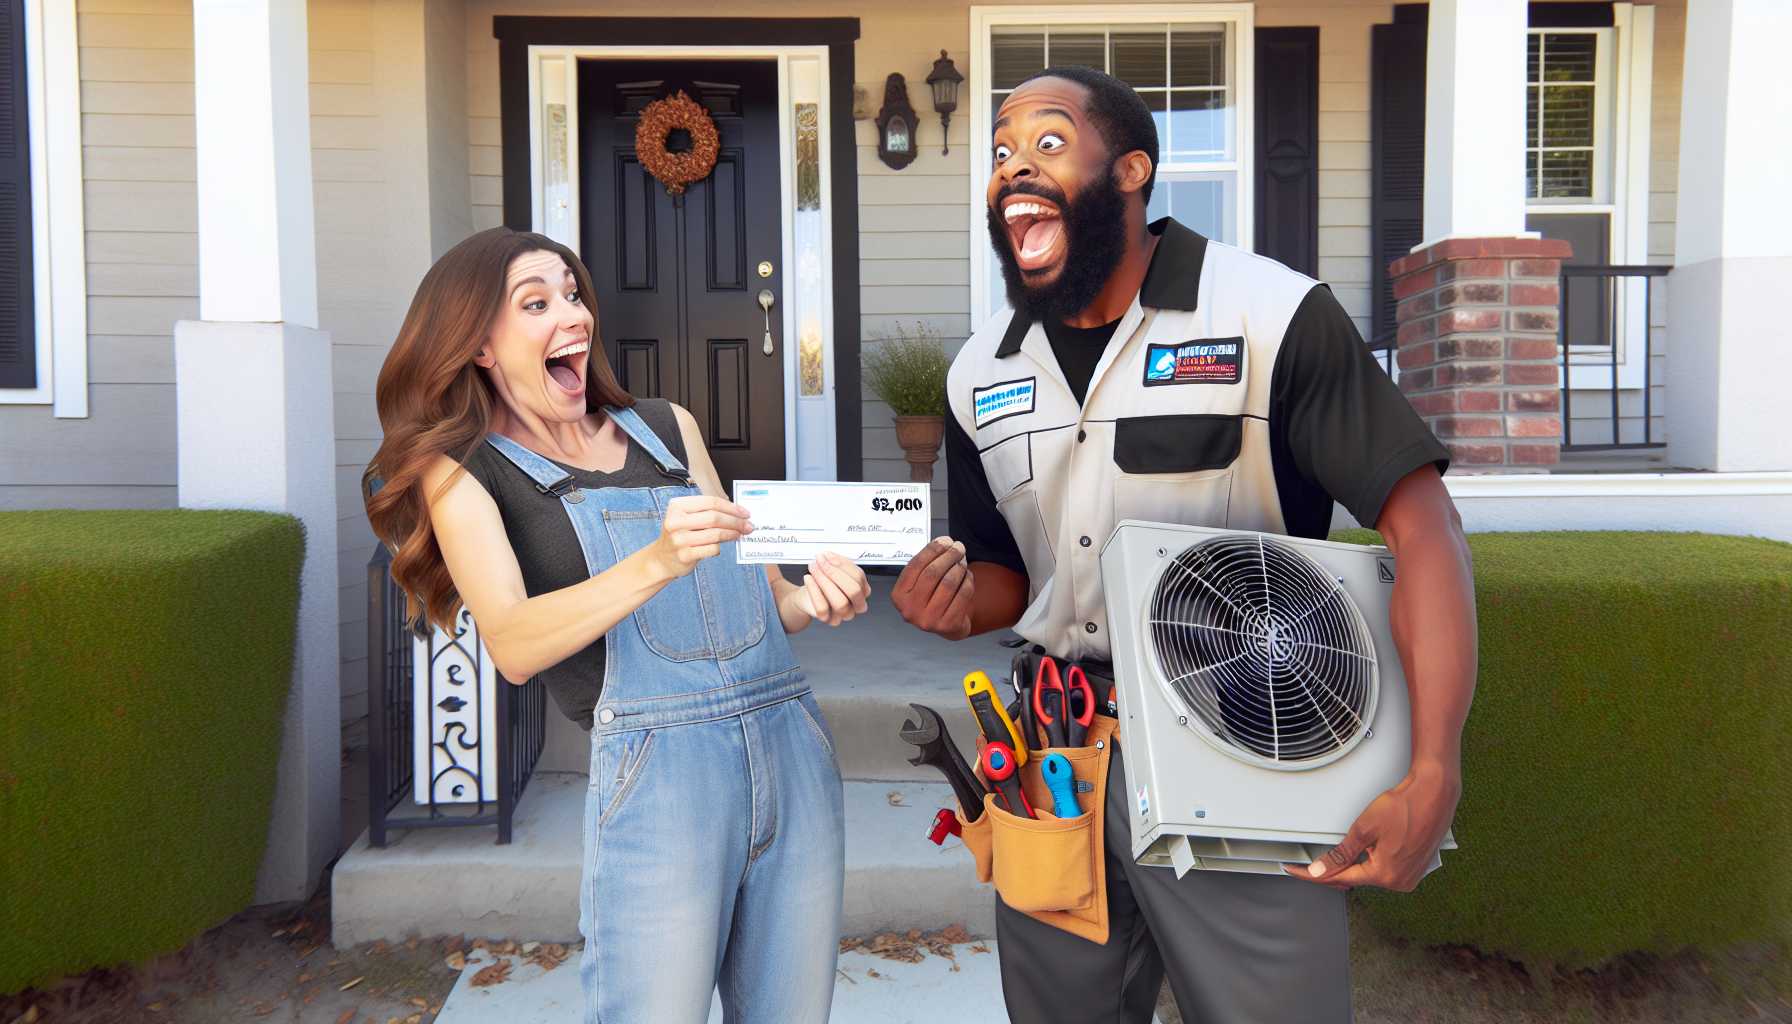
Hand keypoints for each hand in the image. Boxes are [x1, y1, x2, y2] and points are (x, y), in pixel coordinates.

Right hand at [650, 495, 751, 578]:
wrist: (661, 558)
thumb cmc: (680, 534)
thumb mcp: (687, 517)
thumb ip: (707, 512)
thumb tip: (738, 512)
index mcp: (677, 506)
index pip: (710, 502)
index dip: (731, 507)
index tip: (745, 512)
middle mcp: (675, 521)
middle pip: (714, 517)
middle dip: (735, 521)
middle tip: (748, 525)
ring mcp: (679, 539)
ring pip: (715, 534)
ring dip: (732, 533)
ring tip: (741, 534)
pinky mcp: (684, 555)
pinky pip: (712, 549)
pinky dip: (721, 546)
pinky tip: (724, 545)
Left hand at [788, 552, 871, 626]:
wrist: (808, 596)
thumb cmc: (824, 583)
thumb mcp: (834, 569)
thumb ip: (836, 562)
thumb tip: (831, 558)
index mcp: (862, 589)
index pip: (859, 577)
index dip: (843, 564)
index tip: (827, 556)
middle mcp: (856, 604)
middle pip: (853, 591)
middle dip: (835, 573)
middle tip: (821, 562)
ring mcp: (843, 614)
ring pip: (840, 602)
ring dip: (824, 581)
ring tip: (814, 569)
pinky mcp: (829, 619)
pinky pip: (823, 608)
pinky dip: (814, 591)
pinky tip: (808, 579)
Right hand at [891, 537, 973, 639]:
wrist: (946, 627)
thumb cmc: (931, 600)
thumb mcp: (919, 584)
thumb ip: (926, 564)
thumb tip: (944, 542)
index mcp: (899, 596)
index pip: (916, 566)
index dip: (932, 550)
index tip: (945, 540)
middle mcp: (910, 609)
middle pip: (932, 573)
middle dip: (948, 556)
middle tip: (959, 547)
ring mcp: (929, 619)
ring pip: (948, 583)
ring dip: (959, 567)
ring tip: (962, 561)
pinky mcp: (948, 625)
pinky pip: (962, 594)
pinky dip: (967, 580)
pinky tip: (967, 575)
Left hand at [1285, 763, 1460, 891]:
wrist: (1433, 794)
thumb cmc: (1404, 807)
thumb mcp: (1363, 830)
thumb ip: (1340, 854)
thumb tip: (1321, 870)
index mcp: (1385, 875)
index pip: (1339, 878)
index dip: (1314, 874)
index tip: (1297, 871)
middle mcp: (1399, 882)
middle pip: (1354, 879)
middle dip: (1333, 869)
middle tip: (1310, 860)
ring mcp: (1409, 876)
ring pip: (1370, 875)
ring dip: (1355, 864)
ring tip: (1348, 845)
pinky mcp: (1415, 868)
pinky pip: (1385, 870)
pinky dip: (1371, 861)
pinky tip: (1367, 848)